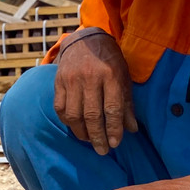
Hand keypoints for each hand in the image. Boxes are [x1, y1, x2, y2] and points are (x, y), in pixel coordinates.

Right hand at [54, 31, 136, 154]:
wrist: (85, 39)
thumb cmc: (109, 60)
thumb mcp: (123, 76)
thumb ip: (126, 102)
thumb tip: (131, 129)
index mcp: (110, 75)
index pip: (112, 108)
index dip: (113, 129)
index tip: (115, 144)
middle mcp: (89, 77)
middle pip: (92, 115)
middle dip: (98, 137)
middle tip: (102, 150)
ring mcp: (71, 79)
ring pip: (74, 115)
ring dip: (82, 132)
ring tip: (90, 140)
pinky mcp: (58, 82)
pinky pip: (60, 108)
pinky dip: (67, 122)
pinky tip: (76, 127)